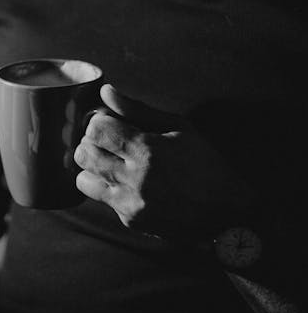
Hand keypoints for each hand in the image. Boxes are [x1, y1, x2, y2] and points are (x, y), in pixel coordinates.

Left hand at [73, 84, 253, 237]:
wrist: (228, 212)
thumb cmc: (206, 164)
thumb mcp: (179, 128)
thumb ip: (138, 109)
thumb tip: (105, 92)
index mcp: (148, 149)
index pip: (97, 129)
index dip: (99, 122)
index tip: (110, 123)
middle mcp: (136, 178)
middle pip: (85, 153)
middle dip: (91, 143)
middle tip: (107, 142)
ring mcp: (131, 202)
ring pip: (83, 180)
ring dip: (92, 167)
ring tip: (111, 162)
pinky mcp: (131, 220)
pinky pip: (102, 199)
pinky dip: (108, 188)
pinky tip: (128, 182)